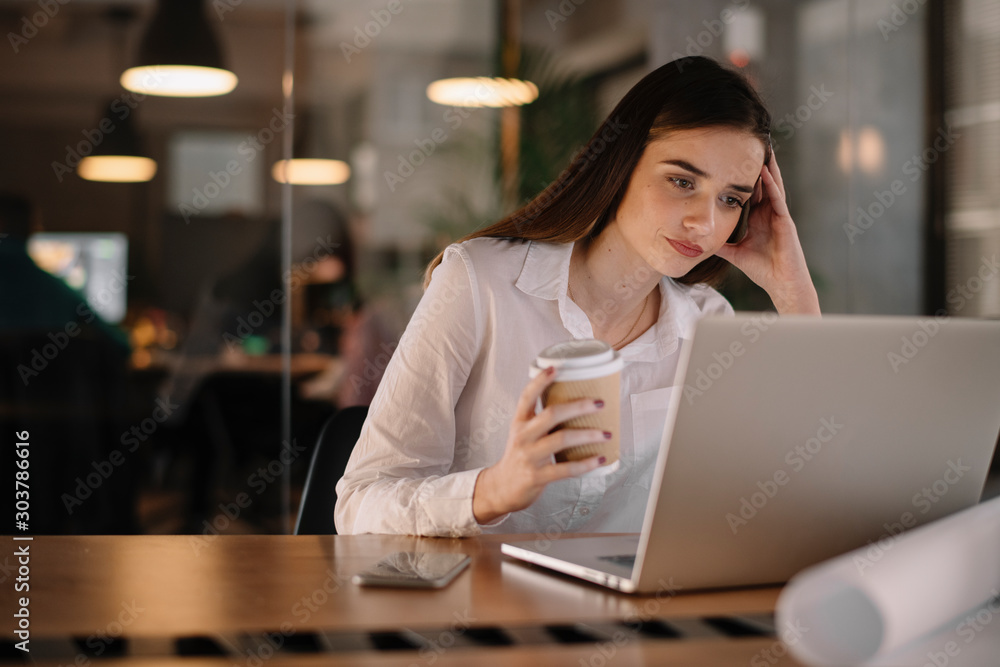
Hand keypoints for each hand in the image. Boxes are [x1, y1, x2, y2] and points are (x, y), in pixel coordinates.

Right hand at [472, 365, 606, 523]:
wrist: (501, 488)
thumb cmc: (520, 457)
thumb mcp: (523, 434)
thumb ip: (543, 421)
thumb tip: (578, 405)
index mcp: (519, 422)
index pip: (527, 396)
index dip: (540, 381)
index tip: (555, 368)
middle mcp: (522, 436)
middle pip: (551, 414)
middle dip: (578, 406)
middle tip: (600, 403)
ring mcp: (529, 456)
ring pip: (561, 439)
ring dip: (587, 435)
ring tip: (606, 433)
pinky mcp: (537, 476)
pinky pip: (565, 469)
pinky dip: (585, 464)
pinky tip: (599, 459)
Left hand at [714, 153, 820, 314]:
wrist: (782, 284)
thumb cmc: (763, 269)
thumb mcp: (735, 253)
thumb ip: (721, 244)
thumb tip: (700, 240)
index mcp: (759, 218)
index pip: (750, 191)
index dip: (742, 176)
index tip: (731, 159)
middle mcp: (770, 213)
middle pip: (762, 183)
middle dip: (756, 164)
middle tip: (748, 143)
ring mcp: (778, 216)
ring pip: (772, 185)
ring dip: (767, 167)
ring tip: (761, 147)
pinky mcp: (785, 222)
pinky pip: (777, 199)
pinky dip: (771, 185)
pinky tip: (765, 171)